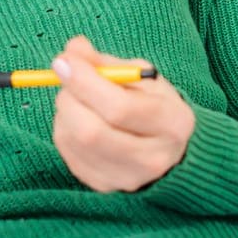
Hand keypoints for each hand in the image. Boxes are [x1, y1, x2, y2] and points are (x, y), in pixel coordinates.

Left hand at [50, 35, 194, 191]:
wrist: (168, 149)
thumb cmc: (153, 104)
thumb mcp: (140, 76)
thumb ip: (106, 63)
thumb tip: (72, 50)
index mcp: (173, 123)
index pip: (120, 107)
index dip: (85, 82)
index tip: (64, 61)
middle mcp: (154, 158)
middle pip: (92, 132)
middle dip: (69, 98)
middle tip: (66, 78)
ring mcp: (128, 178)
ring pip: (76, 142)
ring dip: (64, 112)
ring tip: (77, 98)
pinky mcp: (106, 187)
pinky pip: (69, 155)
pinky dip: (64, 129)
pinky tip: (79, 119)